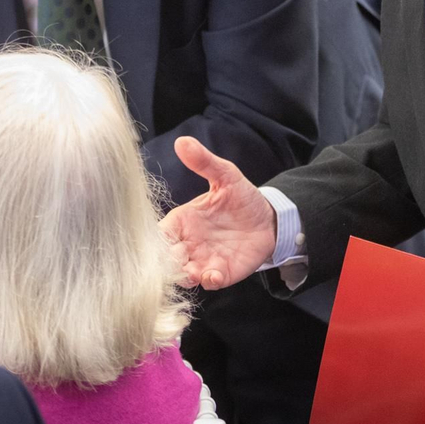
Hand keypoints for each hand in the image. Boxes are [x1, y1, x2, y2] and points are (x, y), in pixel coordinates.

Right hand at [159, 137, 276, 289]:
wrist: (269, 218)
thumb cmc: (242, 197)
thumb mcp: (225, 175)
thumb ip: (204, 162)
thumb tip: (182, 141)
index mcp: (182, 220)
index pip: (159, 233)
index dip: (155, 239)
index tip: (161, 241)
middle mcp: (188, 243)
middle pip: (165, 258)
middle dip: (166, 262)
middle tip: (178, 257)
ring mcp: (203, 259)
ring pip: (182, 275)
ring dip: (184, 276)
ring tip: (193, 272)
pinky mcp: (221, 272)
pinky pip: (208, 282)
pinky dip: (208, 281)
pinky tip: (214, 274)